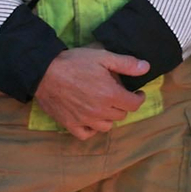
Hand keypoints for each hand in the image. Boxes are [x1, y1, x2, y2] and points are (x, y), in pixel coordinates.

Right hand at [34, 47, 149, 138]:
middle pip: (121, 115)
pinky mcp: (69, 124)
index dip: (139, 98)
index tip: (137, 92)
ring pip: (106, 126)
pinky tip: (91, 119)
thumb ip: (126, 64)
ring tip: (106, 106)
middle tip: (118, 95)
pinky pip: (86, 135)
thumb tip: (146, 68)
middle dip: (123, 105)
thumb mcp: (103, 57)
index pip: (134, 105)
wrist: (44, 72)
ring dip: (109, 117)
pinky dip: (91, 129)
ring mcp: (84, 120)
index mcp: (110, 95)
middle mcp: (99, 111)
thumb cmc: (75, 62)